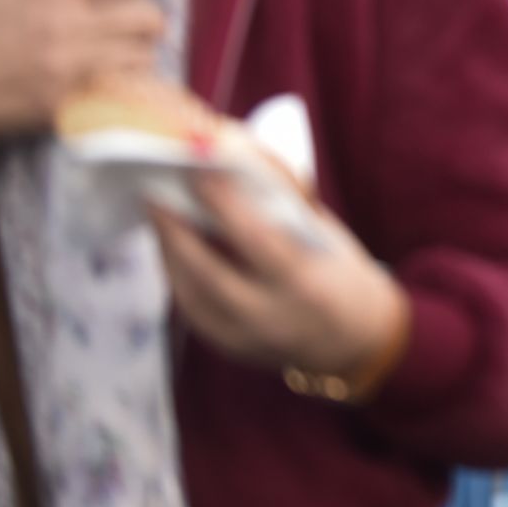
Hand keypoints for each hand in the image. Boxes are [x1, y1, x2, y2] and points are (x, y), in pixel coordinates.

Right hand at [0, 0, 187, 137]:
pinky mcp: (67, 105)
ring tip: (123, 57)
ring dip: (140, 56)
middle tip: (140, 25)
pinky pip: (120, 96)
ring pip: (140, 58)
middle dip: (151, 21)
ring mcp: (70, 69)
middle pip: (145, 18)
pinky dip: (129, 91)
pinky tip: (122, 88)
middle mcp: (68, 28)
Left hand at [152, 171, 408, 382]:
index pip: (256, 238)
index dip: (224, 203)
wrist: (353, 341)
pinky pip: (190, 306)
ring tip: (157, 210)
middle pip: (208, 270)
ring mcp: (245, 338)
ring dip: (167, 247)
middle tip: (154, 189)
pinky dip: (176, 271)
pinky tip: (171, 245)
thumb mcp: (324, 234)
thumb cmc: (340, 272)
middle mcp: (271, 315)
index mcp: (306, 282)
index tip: (198, 168)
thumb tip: (237, 160)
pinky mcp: (226, 347)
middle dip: (175, 227)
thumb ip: (282, 203)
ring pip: (188, 291)